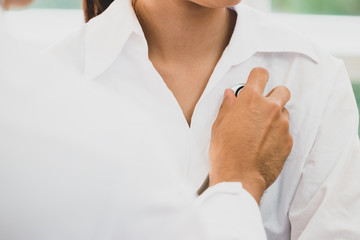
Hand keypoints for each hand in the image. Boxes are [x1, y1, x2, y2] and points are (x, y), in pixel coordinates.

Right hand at [209, 67, 292, 203]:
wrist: (239, 178)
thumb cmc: (225, 152)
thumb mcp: (219, 126)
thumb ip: (228, 106)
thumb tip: (231, 95)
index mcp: (250, 100)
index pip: (261, 74)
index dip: (258, 77)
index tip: (256, 81)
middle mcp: (270, 109)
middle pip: (282, 90)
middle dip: (274, 95)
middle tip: (262, 107)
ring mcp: (282, 125)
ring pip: (284, 113)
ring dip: (275, 117)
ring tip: (260, 132)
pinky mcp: (288, 141)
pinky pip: (285, 132)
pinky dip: (277, 135)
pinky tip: (264, 146)